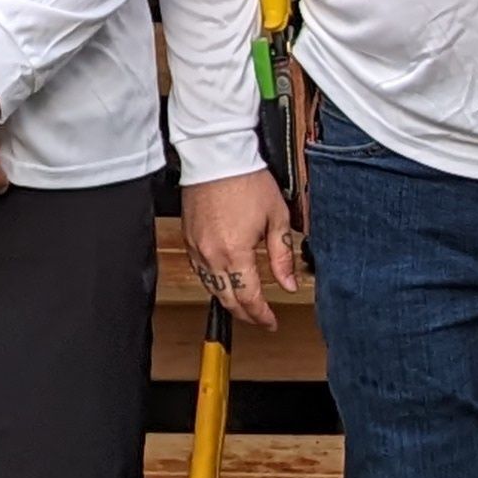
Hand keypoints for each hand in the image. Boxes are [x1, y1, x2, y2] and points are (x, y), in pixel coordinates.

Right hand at [179, 172, 302, 328]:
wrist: (218, 155)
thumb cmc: (246, 179)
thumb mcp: (276, 218)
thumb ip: (282, 256)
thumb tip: (288, 283)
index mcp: (235, 252)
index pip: (249, 298)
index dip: (262, 316)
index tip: (271, 322)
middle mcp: (211, 254)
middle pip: (227, 300)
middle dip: (245, 315)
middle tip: (260, 318)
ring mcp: (196, 247)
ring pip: (210, 288)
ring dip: (228, 300)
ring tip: (244, 304)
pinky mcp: (188, 237)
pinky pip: (199, 271)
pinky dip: (213, 282)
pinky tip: (224, 281)